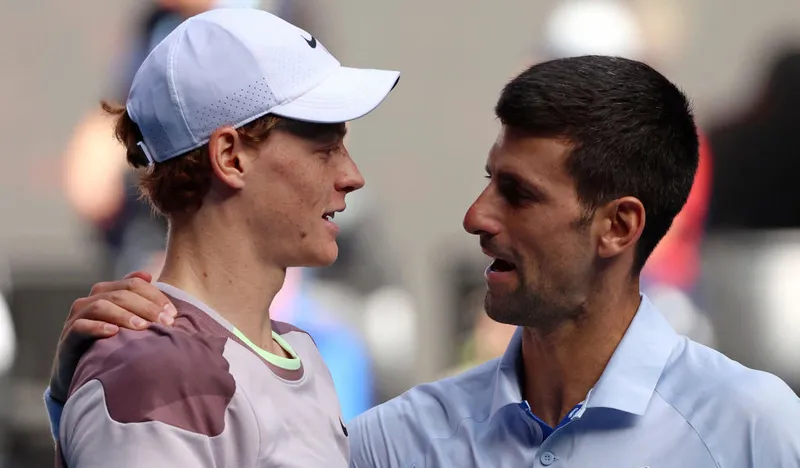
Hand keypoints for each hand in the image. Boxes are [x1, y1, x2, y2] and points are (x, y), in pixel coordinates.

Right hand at [49, 271, 176, 401]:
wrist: (80, 373)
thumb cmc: (111, 345)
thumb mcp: (128, 322)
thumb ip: (139, 299)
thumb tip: (148, 275)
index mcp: (107, 292)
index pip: (133, 284)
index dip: (155, 295)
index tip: (173, 313)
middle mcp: (90, 300)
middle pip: (120, 294)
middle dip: (146, 307)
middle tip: (166, 322)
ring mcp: (76, 318)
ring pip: (100, 306)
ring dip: (124, 315)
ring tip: (143, 327)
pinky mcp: (67, 338)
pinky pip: (80, 326)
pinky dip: (98, 327)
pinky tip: (114, 332)